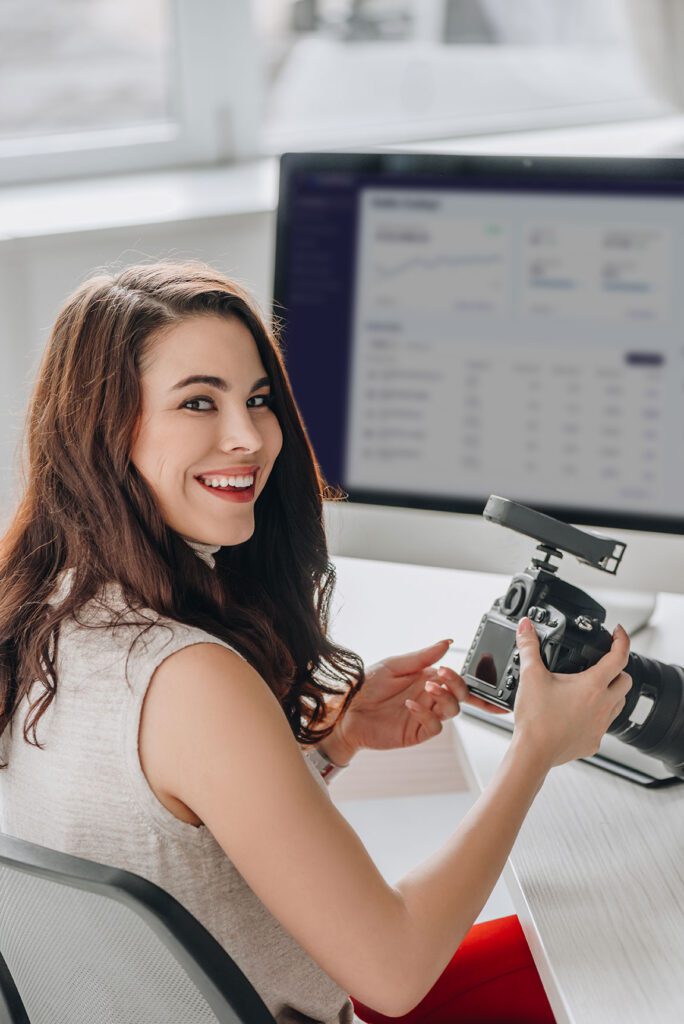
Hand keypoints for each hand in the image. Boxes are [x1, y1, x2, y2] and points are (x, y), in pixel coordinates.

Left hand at [329, 639, 508, 762]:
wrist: (345, 711)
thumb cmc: (365, 687)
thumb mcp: (393, 665)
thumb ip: (422, 657)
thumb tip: (446, 642)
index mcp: (425, 678)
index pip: (453, 678)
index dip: (458, 675)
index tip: (447, 669)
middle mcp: (428, 697)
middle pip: (459, 694)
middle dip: (458, 685)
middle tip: (444, 676)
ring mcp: (424, 715)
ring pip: (452, 710)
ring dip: (445, 698)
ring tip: (429, 687)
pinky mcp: (416, 732)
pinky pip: (434, 726)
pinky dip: (426, 714)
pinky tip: (411, 705)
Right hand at [513, 616, 631, 769]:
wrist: (533, 753)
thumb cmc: (535, 718)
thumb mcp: (530, 675)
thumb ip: (529, 647)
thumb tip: (526, 627)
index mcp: (592, 685)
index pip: (619, 657)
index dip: (621, 640)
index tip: (618, 633)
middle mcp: (603, 705)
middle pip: (626, 681)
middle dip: (618, 669)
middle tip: (603, 664)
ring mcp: (600, 726)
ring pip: (618, 704)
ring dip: (611, 693)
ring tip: (592, 689)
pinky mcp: (593, 742)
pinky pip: (604, 725)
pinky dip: (597, 716)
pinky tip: (580, 714)